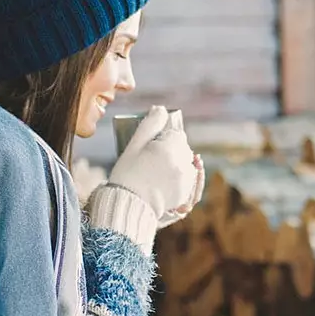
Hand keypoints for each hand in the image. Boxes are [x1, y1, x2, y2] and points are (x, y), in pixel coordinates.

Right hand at [106, 105, 198, 225]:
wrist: (128, 205)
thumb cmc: (127, 173)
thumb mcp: (134, 145)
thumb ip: (150, 124)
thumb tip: (160, 109)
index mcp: (170, 148)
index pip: (177, 134)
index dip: (164, 139)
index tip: (152, 148)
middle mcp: (181, 162)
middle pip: (183, 148)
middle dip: (172, 151)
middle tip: (152, 162)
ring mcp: (185, 178)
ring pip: (186, 163)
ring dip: (176, 164)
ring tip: (157, 174)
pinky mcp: (185, 192)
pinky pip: (187, 179)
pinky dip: (178, 179)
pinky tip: (161, 184)